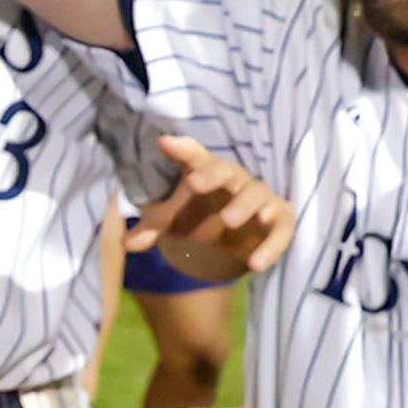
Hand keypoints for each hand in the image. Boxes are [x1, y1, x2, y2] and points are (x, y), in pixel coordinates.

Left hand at [125, 135, 295, 280]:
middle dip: (211, 175)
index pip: (195, 156)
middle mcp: (236, 180)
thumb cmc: (198, 216)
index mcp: (207, 172)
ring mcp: (261, 198)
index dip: (183, 150)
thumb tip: (126, 245)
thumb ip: (152, 229)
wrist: (233, 237)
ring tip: (228, 221)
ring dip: (242, 207)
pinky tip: (255, 264)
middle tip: (193, 183)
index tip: (164, 143)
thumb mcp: (173, 221)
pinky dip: (271, 246)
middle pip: (227, 170)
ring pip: (256, 195)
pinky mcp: (280, 220)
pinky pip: (281, 230)